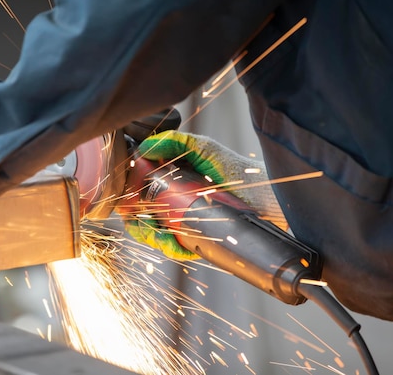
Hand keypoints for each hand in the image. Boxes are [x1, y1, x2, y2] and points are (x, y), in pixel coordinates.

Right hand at [126, 130, 286, 260]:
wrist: (264, 195)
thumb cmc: (234, 169)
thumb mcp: (204, 149)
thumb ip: (177, 142)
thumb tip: (146, 146)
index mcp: (167, 178)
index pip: (137, 190)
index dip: (128, 198)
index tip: (129, 204)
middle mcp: (171, 199)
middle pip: (140, 215)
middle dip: (138, 225)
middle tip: (148, 227)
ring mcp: (182, 218)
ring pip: (154, 233)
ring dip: (153, 239)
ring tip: (165, 239)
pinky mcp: (195, 235)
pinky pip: (175, 246)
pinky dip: (173, 250)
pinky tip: (179, 247)